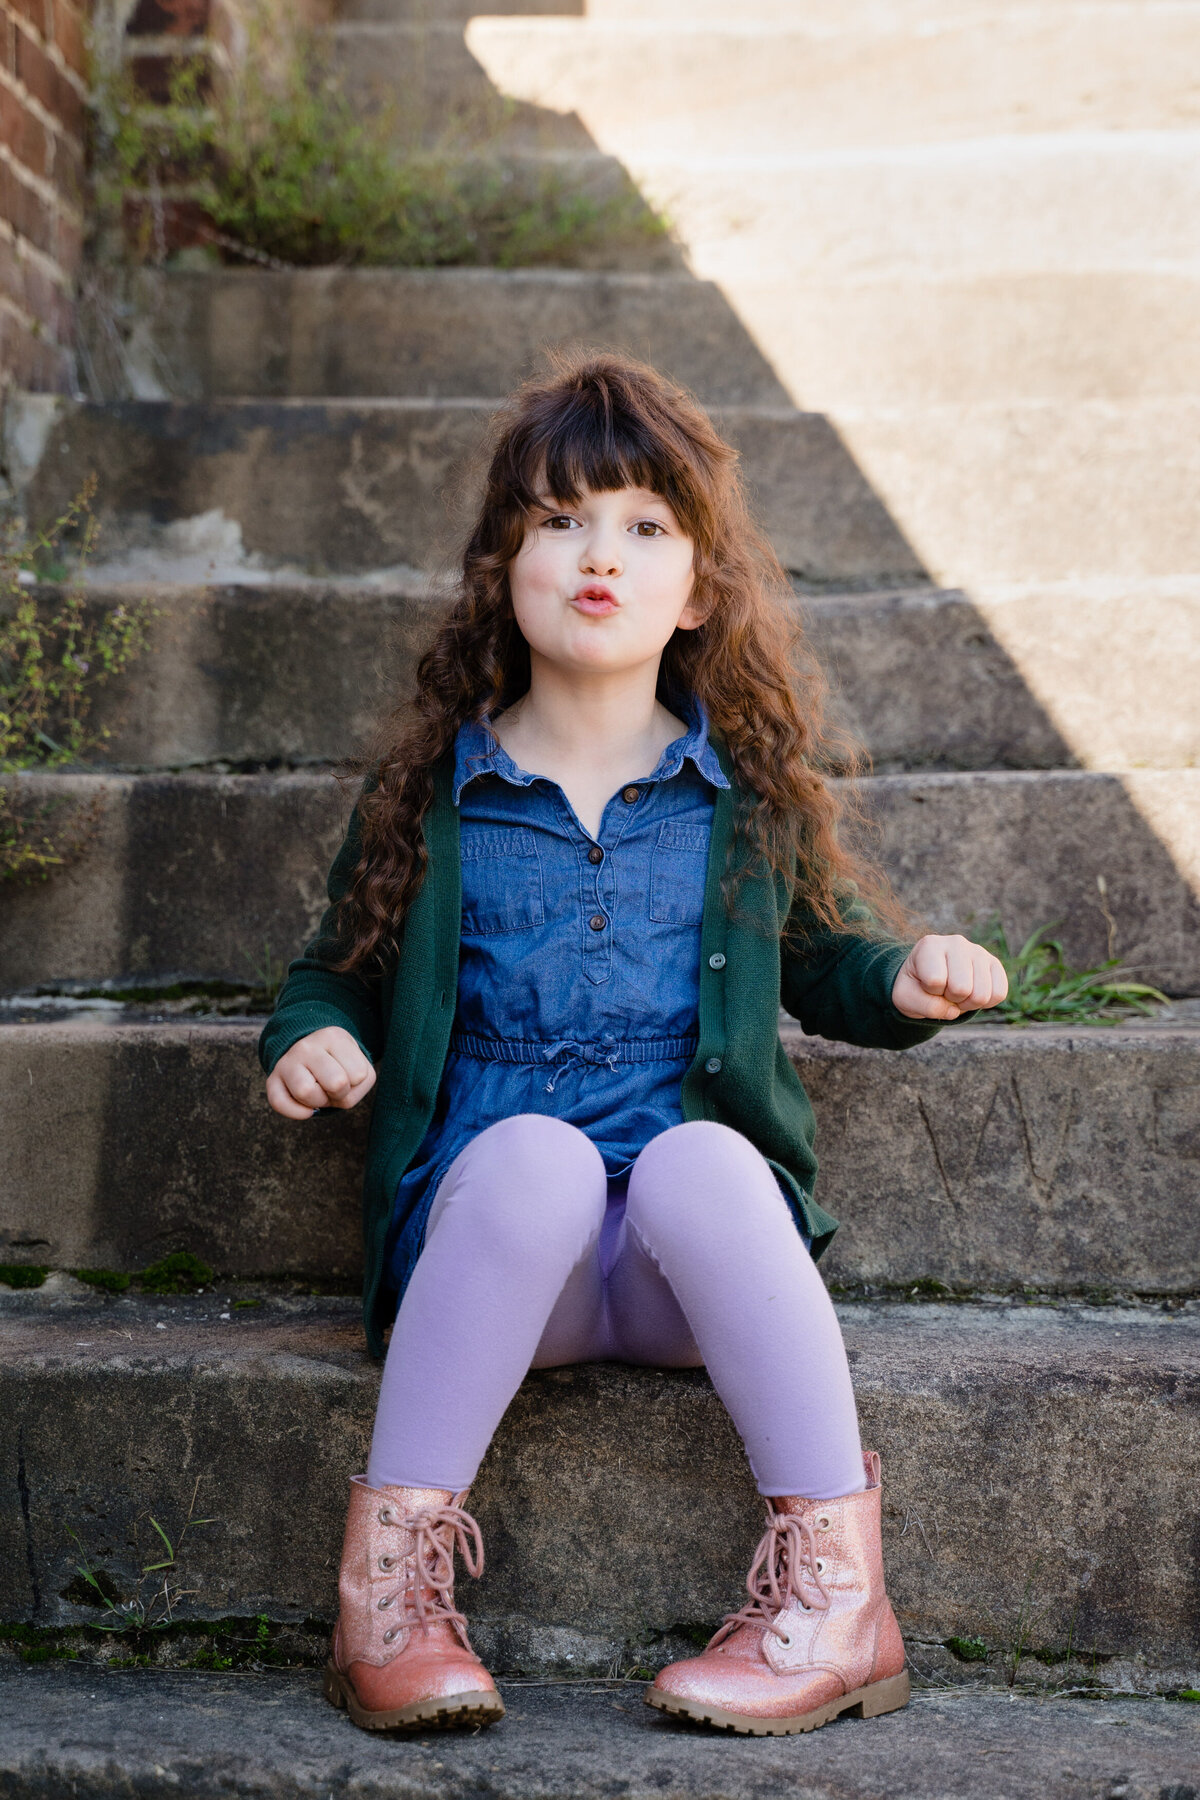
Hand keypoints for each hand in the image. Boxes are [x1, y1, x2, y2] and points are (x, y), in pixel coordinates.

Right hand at [265, 1026, 376, 1119]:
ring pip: (306, 1092)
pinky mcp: (272, 1078)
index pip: (358, 1075)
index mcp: (334, 1037)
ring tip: (319, 1091)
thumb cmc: (341, 1064)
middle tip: (333, 1086)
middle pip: (336, 1083)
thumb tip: (312, 1109)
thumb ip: (354, 1087)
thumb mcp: (360, 1068)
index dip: (356, 1083)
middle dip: (340, 1093)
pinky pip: (279, 1103)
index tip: (347, 1072)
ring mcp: (287, 1061)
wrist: (313, 1053)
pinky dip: (297, 1113)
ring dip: (319, 1102)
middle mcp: (307, 1046)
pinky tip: (306, 1108)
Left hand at [891, 934, 1008, 1020]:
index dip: (930, 992)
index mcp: (930, 945)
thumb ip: (924, 1006)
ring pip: (982, 994)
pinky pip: (999, 993)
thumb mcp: (905, 998)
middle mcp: (956, 942)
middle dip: (950, 999)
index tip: (926, 984)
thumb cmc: (915, 986)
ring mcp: (978, 951)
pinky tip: (972, 993)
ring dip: (967, 1003)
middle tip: (943, 990)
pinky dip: (985, 1003)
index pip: (935, 980)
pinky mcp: (994, 963)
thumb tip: (953, 1010)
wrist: (928, 980)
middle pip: (962, 988)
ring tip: (956, 991)